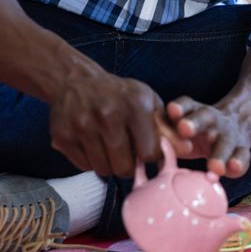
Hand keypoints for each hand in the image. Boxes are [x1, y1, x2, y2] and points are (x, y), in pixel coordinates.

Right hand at [48, 67, 192, 177]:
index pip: (149, 153)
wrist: (76, 81)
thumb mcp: (148, 102)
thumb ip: (168, 128)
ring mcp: (82, 125)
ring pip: (103, 170)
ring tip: (109, 147)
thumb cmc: (120, 95)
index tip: (147, 151)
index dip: (150, 157)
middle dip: (128, 166)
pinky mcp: (62, 135)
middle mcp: (108, 113)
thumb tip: (188, 150)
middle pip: (124, 167)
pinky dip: (91, 161)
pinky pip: (84, 166)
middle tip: (126, 153)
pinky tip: (93, 144)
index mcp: (136, 104)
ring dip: (109, 165)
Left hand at [166, 97, 250, 177]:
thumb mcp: (182, 128)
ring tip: (215, 167)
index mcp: (194, 112)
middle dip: (194, 122)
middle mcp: (211, 120)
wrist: (238, 121)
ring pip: (225, 140)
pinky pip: (243, 155)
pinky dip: (239, 163)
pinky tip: (234, 169)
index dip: (179, 107)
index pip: (186, 104)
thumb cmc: (197, 132)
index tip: (172, 110)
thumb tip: (145, 156)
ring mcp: (228, 134)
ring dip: (219, 153)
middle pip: (204, 117)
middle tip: (184, 129)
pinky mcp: (242, 148)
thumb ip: (166, 137)